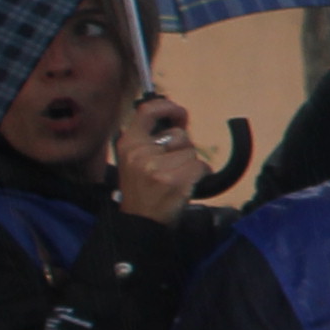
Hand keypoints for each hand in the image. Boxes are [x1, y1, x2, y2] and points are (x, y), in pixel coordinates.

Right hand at [109, 93, 204, 226]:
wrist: (140, 222)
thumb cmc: (143, 190)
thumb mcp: (136, 160)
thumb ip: (152, 140)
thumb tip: (178, 121)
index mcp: (128, 144)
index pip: (147, 111)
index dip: (168, 107)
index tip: (180, 115)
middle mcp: (139, 153)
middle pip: (180, 135)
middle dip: (183, 149)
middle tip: (171, 168)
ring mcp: (155, 167)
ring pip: (192, 152)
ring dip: (190, 165)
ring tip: (174, 179)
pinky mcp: (173, 180)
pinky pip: (201, 166)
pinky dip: (199, 175)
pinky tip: (185, 186)